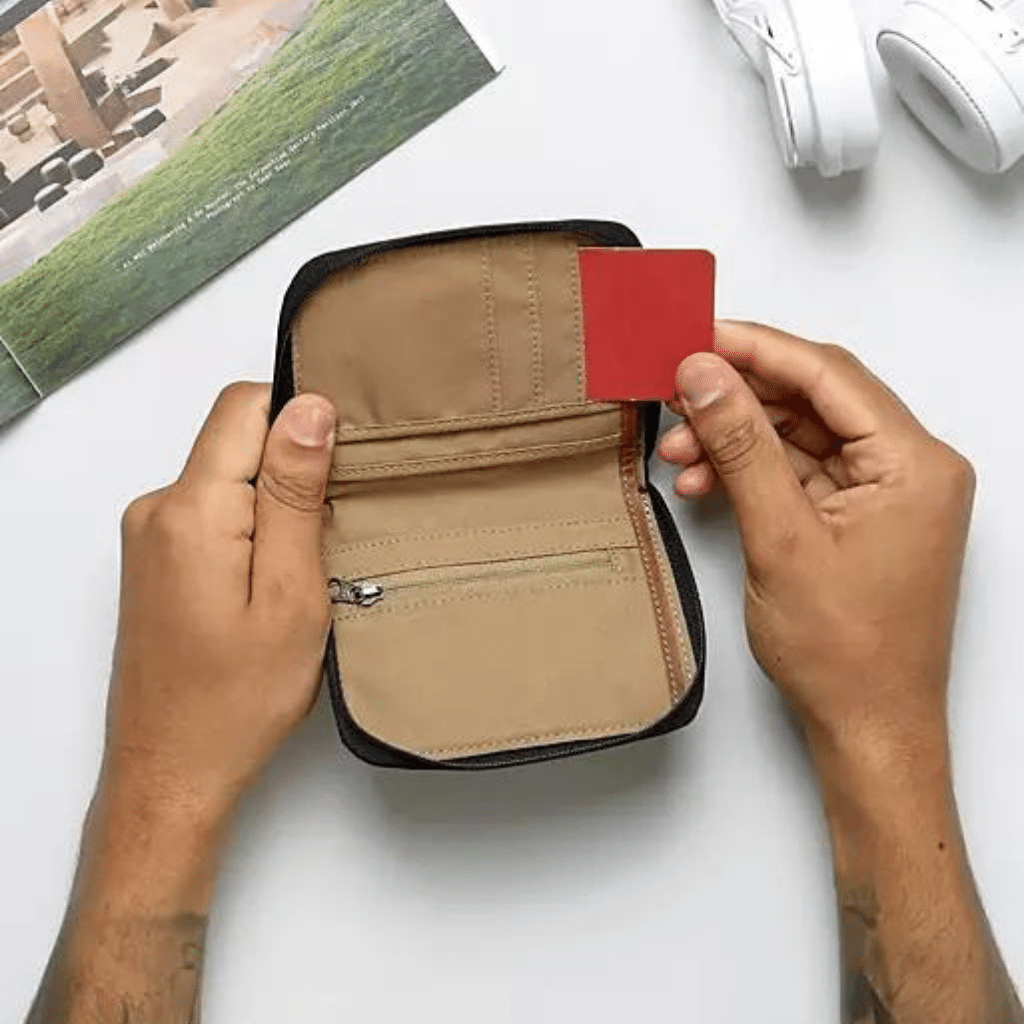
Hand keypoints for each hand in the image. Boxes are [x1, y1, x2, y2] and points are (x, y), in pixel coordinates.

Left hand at [102, 383, 336, 823]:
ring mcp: (151, 535)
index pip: (246, 405)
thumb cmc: (236, 700)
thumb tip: (308, 409)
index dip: (302, 417)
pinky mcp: (157, 559)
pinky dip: (252, 529)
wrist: (173, 769)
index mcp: (191, 510)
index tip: (340, 466)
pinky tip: (273, 583)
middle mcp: (158, 510)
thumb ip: (295, 494)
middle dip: (294, 470)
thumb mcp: (290, 595)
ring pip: (230, 476)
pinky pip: (214, 510)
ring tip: (303, 570)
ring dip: (275, 505)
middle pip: (237, 438)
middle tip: (330, 536)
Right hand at [659, 321, 974, 758]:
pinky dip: (750, 473)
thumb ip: (742, 446)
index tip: (698, 335)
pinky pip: (798, 473)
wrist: (867, 727)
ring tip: (678, 449)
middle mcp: (909, 468)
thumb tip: (704, 376)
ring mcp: (884, 493)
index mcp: (914, 463)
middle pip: (813, 399)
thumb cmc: (847, 653)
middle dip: (737, 397)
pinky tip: (704, 481)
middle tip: (675, 390)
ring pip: (799, 435)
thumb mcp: (781, 538)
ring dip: (736, 438)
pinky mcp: (857, 516)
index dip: (757, 349)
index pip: (829, 375)